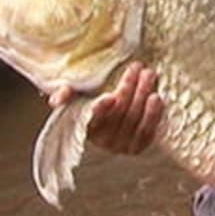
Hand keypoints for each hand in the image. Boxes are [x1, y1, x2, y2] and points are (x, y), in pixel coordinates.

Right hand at [48, 61, 163, 153]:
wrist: (115, 119)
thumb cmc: (93, 102)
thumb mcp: (78, 96)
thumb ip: (66, 94)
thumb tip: (57, 99)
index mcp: (85, 126)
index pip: (91, 117)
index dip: (100, 109)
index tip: (110, 97)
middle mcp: (102, 140)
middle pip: (118, 113)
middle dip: (129, 88)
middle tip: (137, 68)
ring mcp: (120, 145)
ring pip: (134, 118)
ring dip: (143, 94)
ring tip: (149, 75)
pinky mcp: (136, 147)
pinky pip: (147, 131)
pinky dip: (153, 114)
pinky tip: (157, 97)